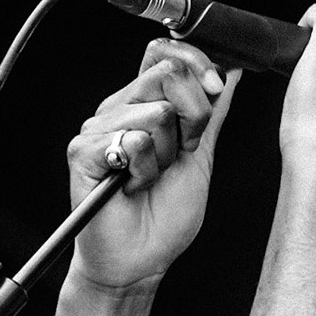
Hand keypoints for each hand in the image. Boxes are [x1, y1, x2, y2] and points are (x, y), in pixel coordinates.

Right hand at [67, 38, 239, 290]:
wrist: (139, 262)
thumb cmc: (163, 218)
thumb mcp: (200, 156)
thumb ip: (211, 113)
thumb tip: (232, 74)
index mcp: (144, 103)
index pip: (164, 53)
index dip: (197, 63)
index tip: (216, 89)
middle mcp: (119, 108)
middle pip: (168, 73)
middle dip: (192, 118)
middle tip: (178, 155)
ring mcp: (98, 128)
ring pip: (157, 111)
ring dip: (166, 154)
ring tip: (151, 178)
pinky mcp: (83, 151)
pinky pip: (133, 140)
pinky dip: (144, 170)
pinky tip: (132, 187)